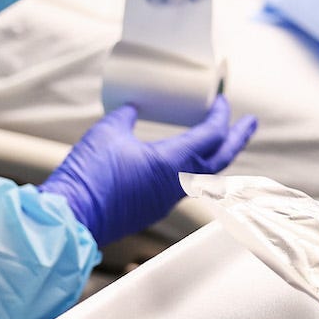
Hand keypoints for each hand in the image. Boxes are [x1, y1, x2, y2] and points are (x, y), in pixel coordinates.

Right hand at [39, 98, 256, 247]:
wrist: (69, 219)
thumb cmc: (88, 177)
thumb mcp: (108, 132)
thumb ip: (127, 115)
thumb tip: (134, 107)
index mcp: (172, 163)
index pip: (211, 136)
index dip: (221, 116)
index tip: (222, 100)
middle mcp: (176, 185)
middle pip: (220, 161)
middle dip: (237, 139)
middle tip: (249, 122)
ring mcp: (165, 200)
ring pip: (204, 176)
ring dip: (215, 155)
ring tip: (220, 139)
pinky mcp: (151, 209)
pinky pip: (184, 186)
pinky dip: (193, 168)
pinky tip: (183, 159)